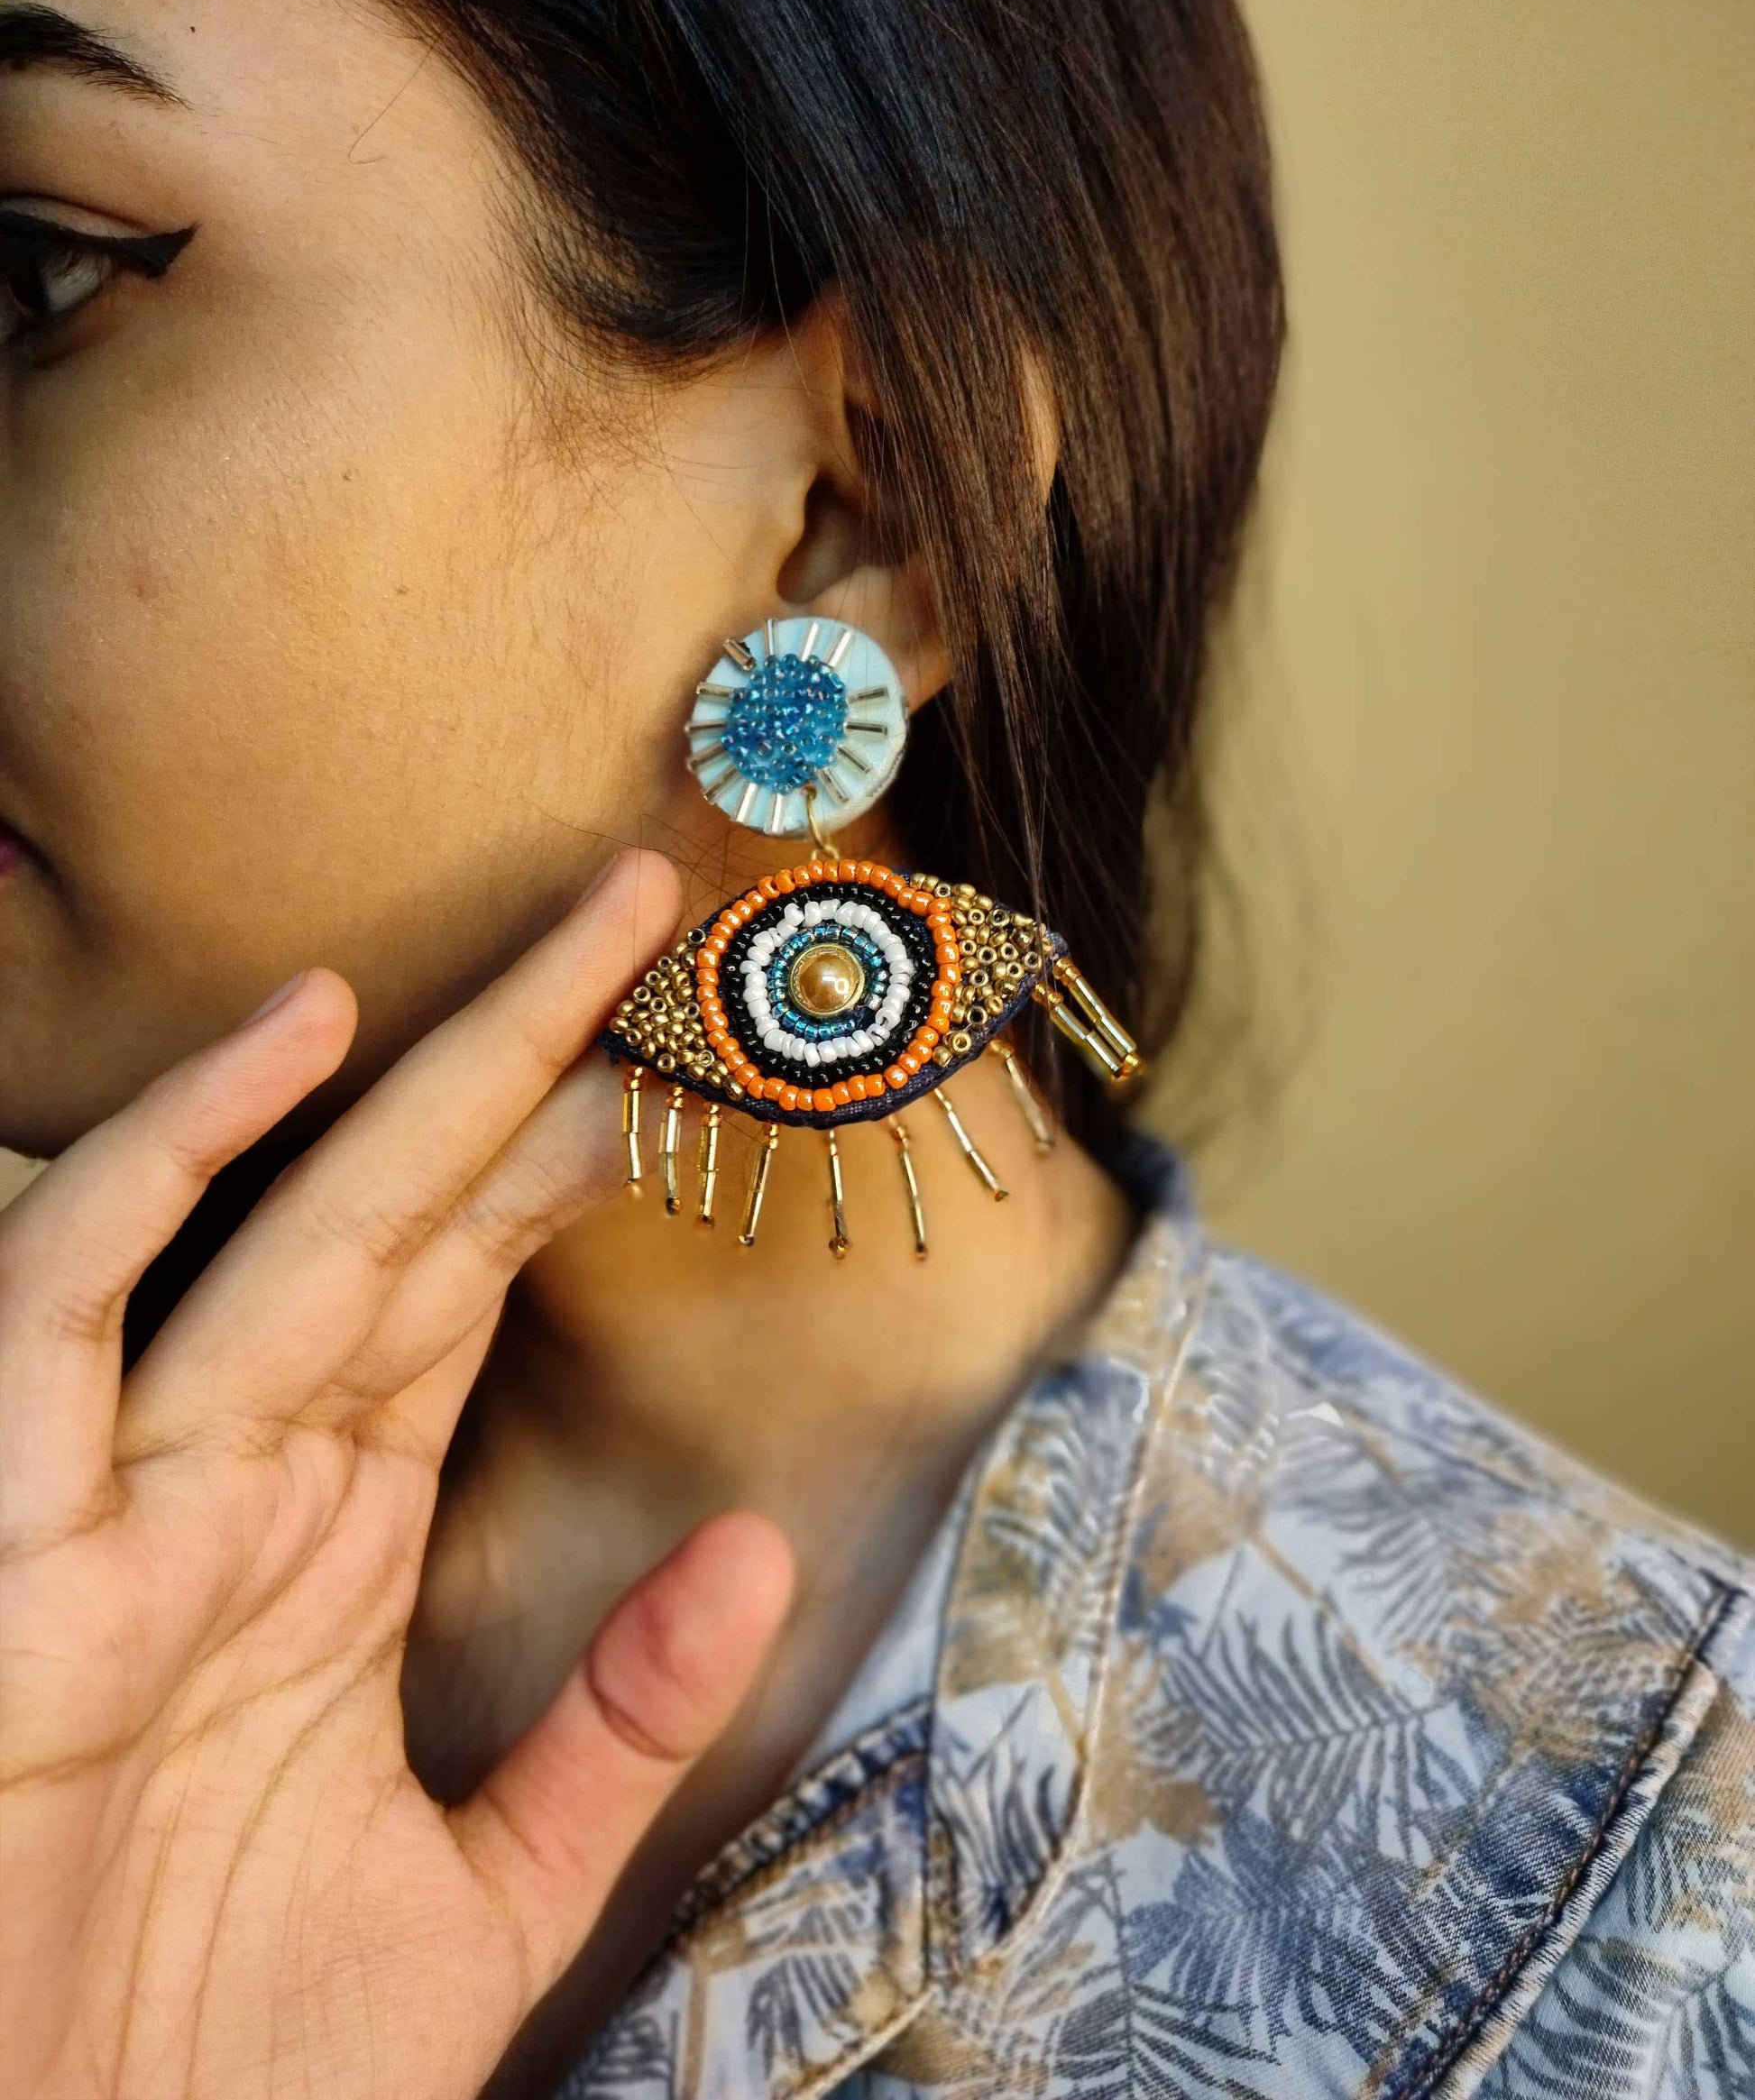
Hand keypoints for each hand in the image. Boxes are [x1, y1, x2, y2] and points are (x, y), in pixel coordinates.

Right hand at [0, 852, 793, 2099]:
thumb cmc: (229, 2092)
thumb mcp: (482, 1903)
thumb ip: (610, 1729)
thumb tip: (753, 1553)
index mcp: (331, 1557)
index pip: (462, 1299)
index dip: (564, 1166)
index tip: (679, 1058)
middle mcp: (237, 1497)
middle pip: (400, 1222)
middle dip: (526, 1057)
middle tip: (653, 909)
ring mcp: (124, 1515)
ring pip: (275, 1234)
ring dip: (401, 1076)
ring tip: (548, 952)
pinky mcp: (19, 1567)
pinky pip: (59, 1323)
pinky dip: (154, 1177)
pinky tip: (288, 1052)